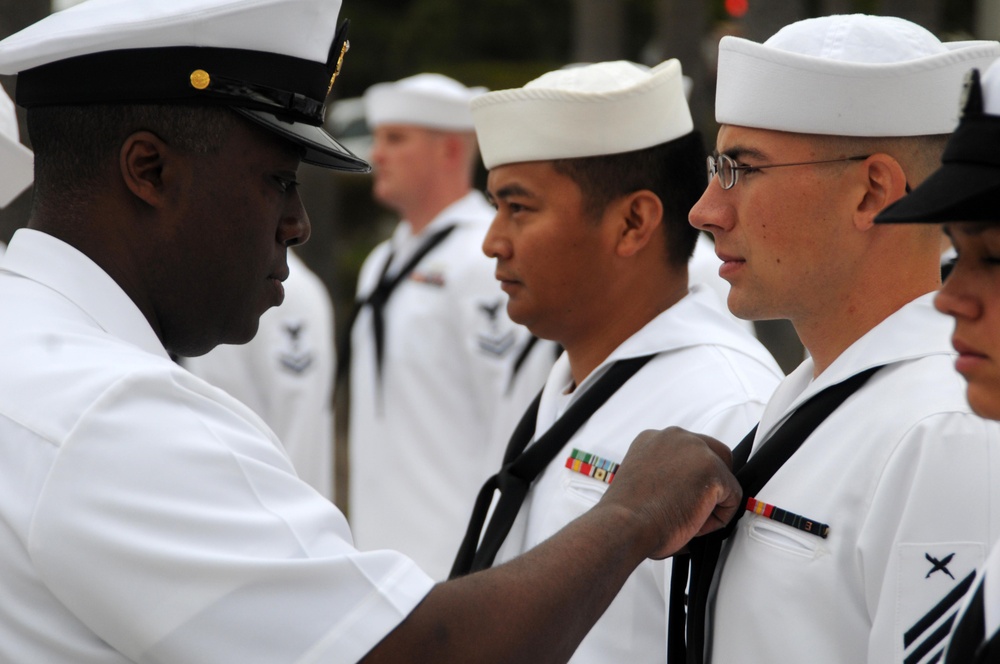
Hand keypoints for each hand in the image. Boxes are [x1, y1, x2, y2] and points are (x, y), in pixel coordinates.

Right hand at [600, 427, 741, 558]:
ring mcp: (694, 450)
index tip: (681, 496)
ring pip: (724, 476)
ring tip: (688, 518)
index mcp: (652, 439)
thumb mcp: (642, 482)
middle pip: (714, 453)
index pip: (689, 452)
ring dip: (713, 500)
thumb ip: (666, 476)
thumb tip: (686, 495)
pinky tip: (695, 523)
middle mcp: (674, 437)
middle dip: (710, 483)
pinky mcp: (712, 469)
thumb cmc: (626, 515)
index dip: (690, 479)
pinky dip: (720, 517)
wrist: (624, 525)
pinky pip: (733, 497)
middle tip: (693, 509)